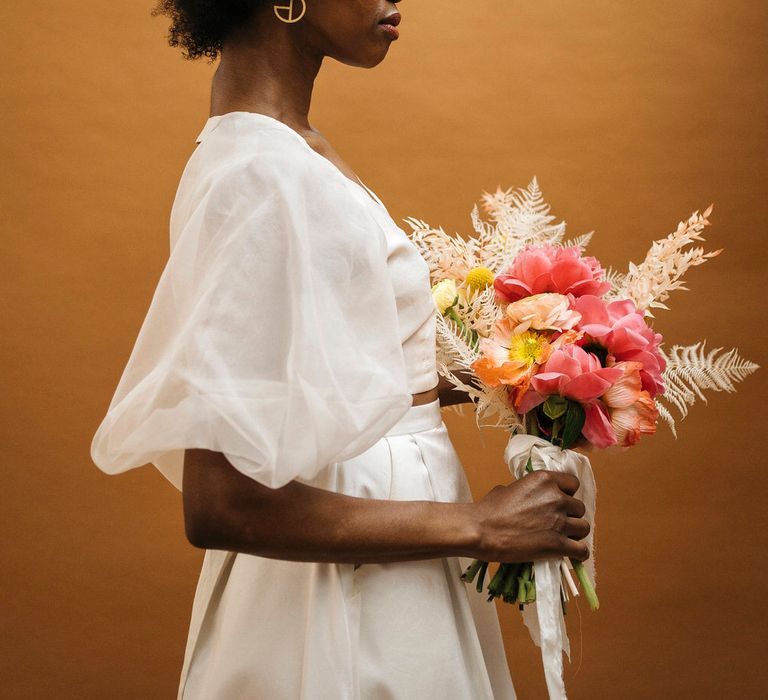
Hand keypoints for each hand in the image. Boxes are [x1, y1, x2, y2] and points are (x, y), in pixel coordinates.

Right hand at [472, 469, 589, 562]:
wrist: (482, 530)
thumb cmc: (489, 509)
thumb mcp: (509, 488)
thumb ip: (527, 491)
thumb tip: (530, 498)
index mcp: (544, 480)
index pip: (573, 483)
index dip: (567, 494)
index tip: (559, 502)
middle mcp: (556, 498)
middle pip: (579, 507)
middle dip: (570, 515)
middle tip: (556, 523)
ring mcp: (559, 521)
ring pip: (584, 527)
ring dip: (574, 533)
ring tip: (562, 538)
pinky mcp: (558, 544)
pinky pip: (582, 550)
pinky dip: (578, 553)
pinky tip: (570, 553)